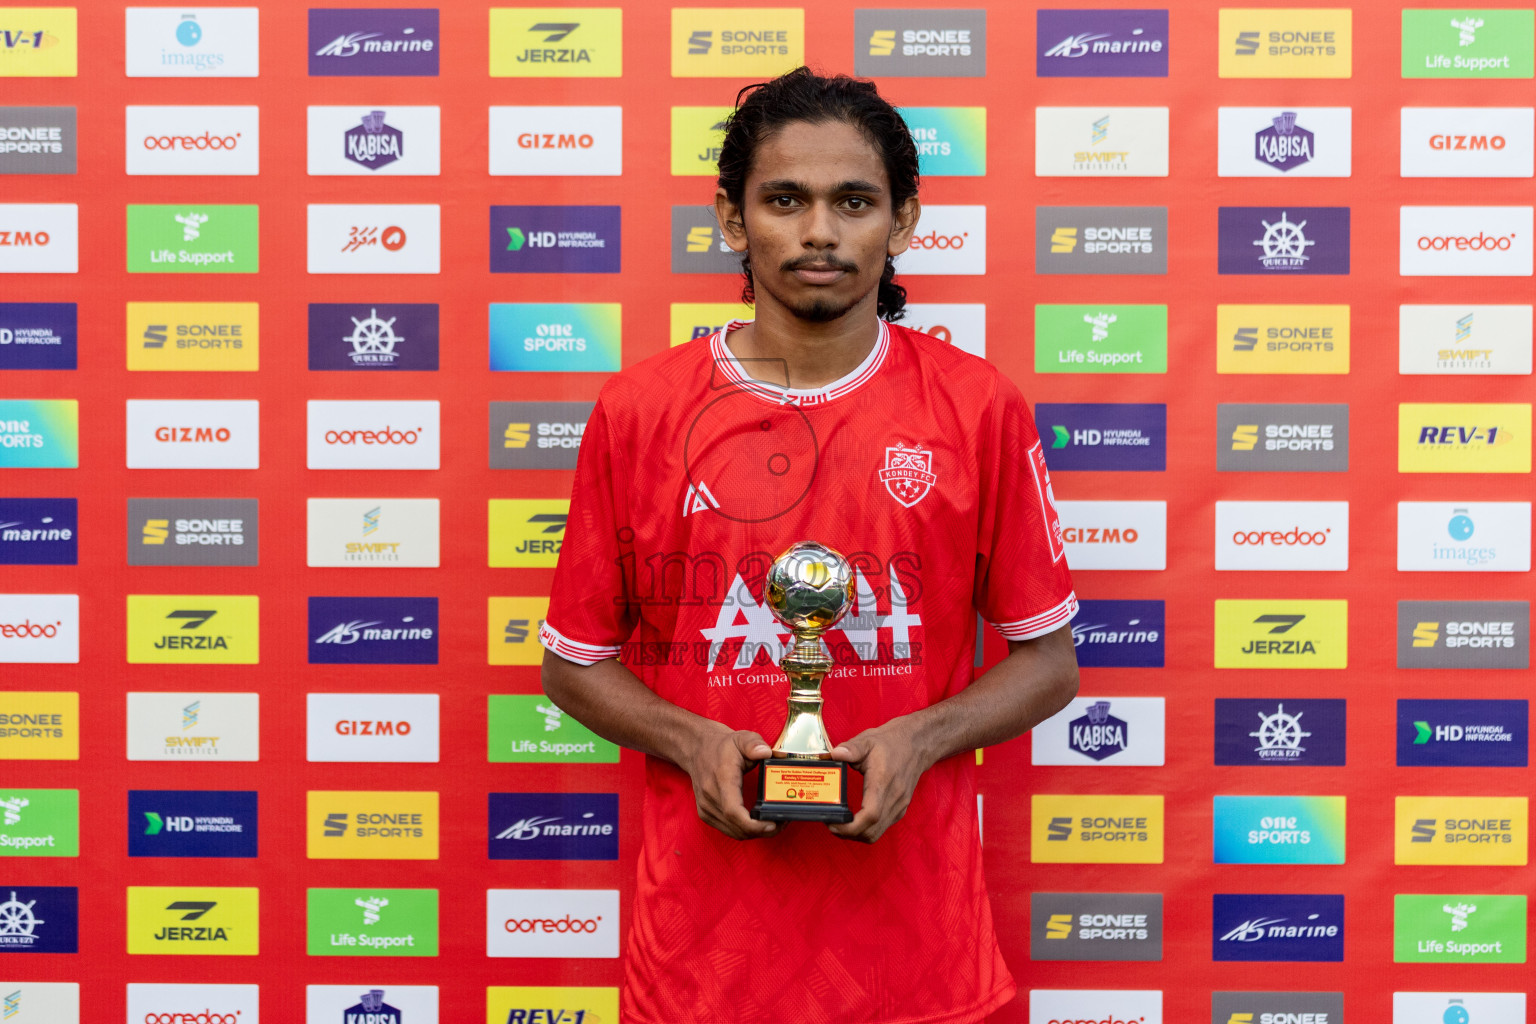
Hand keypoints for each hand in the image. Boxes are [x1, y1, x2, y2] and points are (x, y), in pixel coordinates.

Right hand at [680, 725, 778, 839]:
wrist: (697, 748)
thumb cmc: (722, 745)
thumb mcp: (741, 738)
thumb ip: (754, 744)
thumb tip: (767, 752)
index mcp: (722, 779)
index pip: (733, 811)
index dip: (753, 824)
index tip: (771, 824)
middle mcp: (711, 796)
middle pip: (737, 827)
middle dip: (762, 830)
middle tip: (782, 823)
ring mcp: (706, 807)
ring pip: (733, 832)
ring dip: (755, 833)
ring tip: (774, 823)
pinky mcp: (706, 813)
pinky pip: (728, 829)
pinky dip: (744, 830)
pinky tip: (758, 823)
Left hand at [827, 721, 930, 842]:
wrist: (916, 744)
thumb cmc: (891, 743)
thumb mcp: (867, 741)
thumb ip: (850, 749)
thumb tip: (834, 754)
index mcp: (883, 782)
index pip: (871, 814)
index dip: (850, 826)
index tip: (833, 823)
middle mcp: (894, 798)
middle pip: (871, 831)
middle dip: (848, 834)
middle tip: (830, 823)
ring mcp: (899, 806)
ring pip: (876, 833)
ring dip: (856, 835)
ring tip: (839, 824)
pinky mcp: (899, 809)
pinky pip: (881, 828)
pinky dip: (865, 830)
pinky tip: (854, 820)